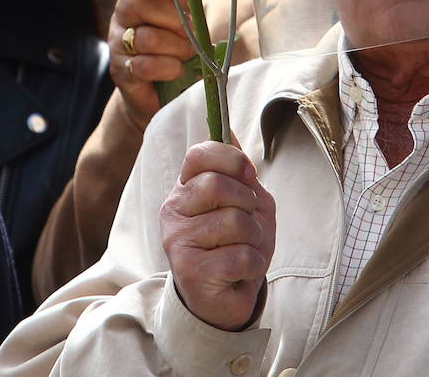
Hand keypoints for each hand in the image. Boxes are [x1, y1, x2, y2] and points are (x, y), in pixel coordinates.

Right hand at [109, 0, 196, 130]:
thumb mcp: (182, 21)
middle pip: (136, 4)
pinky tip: (175, 70)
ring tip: (185, 55)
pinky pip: (145, 65)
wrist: (161, 93)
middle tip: (188, 33)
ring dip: (176, 47)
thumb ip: (181, 0)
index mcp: (134, 1)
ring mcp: (118, 46)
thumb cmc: (173, 50)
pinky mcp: (122, 72)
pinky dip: (168, 68)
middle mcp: (120, 20)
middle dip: (172, 18)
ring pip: (146, 37)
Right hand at [160, 141, 275, 331]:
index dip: (230, 158)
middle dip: (248, 204)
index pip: (199, 154)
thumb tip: (229, 131)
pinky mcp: (192, 273)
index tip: (249, 174)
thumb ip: (238, 172)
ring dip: (254, 239)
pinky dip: (253, 265)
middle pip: (218, 185)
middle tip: (246, 224)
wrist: (224, 298)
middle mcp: (174, 212)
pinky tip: (239, 273)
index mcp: (184, 189)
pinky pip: (242, 256)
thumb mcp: (243, 204)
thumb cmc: (234, 245)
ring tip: (242, 251)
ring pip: (236, 222)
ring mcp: (179, 242)